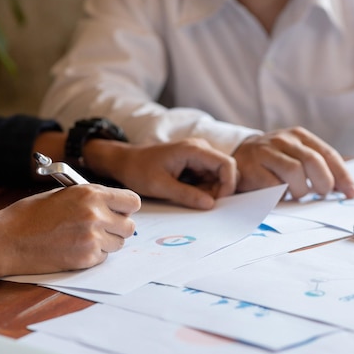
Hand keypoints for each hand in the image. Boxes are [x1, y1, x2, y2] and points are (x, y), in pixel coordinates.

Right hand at [0, 184, 139, 274]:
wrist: (7, 239)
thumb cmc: (32, 214)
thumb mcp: (65, 193)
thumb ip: (92, 198)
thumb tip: (115, 206)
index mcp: (91, 194)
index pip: (132, 202)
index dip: (126, 208)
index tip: (119, 211)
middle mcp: (96, 214)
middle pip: (129, 226)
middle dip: (118, 227)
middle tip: (101, 228)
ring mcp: (93, 238)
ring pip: (118, 243)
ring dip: (107, 242)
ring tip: (83, 237)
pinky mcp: (86, 258)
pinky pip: (103, 257)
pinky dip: (94, 254)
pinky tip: (74, 248)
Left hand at [93, 138, 236, 209]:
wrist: (125, 161)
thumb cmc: (139, 170)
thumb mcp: (161, 186)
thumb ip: (187, 195)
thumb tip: (210, 204)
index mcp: (194, 149)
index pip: (227, 164)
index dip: (228, 184)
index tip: (216, 201)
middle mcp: (200, 148)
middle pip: (225, 171)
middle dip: (217, 190)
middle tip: (198, 202)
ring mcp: (199, 155)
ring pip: (218, 177)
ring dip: (210, 191)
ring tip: (187, 197)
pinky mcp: (195, 163)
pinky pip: (208, 178)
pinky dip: (203, 190)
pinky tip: (185, 193)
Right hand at [232, 127, 353, 198]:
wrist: (237, 155)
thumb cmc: (274, 160)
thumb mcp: (297, 155)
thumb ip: (320, 167)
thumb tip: (348, 188)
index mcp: (300, 136)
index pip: (328, 154)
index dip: (342, 176)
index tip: (352, 193)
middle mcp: (284, 140)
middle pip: (313, 161)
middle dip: (323, 183)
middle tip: (322, 195)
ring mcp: (266, 152)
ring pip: (294, 172)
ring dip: (300, 190)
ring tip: (297, 194)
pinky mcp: (252, 167)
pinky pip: (273, 185)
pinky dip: (282, 195)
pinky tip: (281, 196)